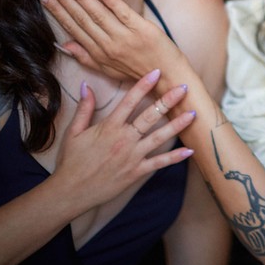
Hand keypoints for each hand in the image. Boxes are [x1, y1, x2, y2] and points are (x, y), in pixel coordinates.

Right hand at [33, 0, 186, 81]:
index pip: (71, 27)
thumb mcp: (108, 70)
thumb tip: (62, 44)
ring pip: (97, 13)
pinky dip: (110, 0)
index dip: (54, 9)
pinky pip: (123, 12)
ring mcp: (125, 37)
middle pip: (80, 18)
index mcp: (97, 53)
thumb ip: (85, 57)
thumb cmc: (138, 72)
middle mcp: (108, 45)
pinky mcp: (142, 30)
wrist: (168, 77)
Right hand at [52, 69, 195, 212]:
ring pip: (159, 137)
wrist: (71, 191)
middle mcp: (124, 139)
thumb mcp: (74, 132)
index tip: (157, 73)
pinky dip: (175, 157)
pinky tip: (190, 151)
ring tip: (193, 114)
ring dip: (177, 125)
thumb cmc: (71, 161)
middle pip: (150, 116)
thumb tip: (85, 85)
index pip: (129, 101)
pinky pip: (159, 163)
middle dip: (168, 101)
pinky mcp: (136, 172)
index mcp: (109, 127)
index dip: (143, 85)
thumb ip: (84, 108)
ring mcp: (132, 156)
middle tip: (184, 88)